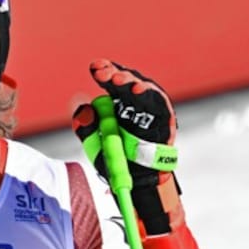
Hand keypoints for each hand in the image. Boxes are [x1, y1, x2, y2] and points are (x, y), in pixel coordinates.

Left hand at [73, 59, 179, 234]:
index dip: (104, 71)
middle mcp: (134, 102)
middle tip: (103, 74)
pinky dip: (149, 95)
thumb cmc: (116, 157)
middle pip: (126, 81)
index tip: (95, 68)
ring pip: (142, 89)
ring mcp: (150, 109)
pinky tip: (138, 90)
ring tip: (118, 80)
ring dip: (130, 82)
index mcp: (117, 102)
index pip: (111, 81)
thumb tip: (84, 110)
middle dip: (114, 75)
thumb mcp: (93, 142)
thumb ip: (84, 126)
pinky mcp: (164, 119)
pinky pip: (159, 103)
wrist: (136, 181)